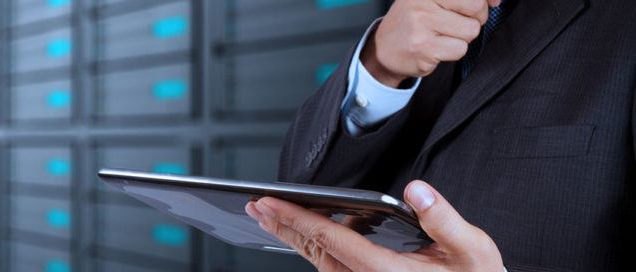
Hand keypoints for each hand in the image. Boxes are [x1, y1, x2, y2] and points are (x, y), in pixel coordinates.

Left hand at [244, 180, 503, 271]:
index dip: (297, 217)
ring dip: (293, 236)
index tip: (269, 201)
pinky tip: (307, 232)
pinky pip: (331, 266)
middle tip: (255, 205)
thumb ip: (444, 221)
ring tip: (270, 214)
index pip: (330, 239)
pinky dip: (314, 246)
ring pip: (318, 260)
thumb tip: (416, 190)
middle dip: (283, 226)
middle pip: (314, 252)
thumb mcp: (473, 251)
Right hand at [362, 0, 501, 86]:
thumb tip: (497, 1)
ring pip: (470, 31)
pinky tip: (436, 48)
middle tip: (458, 24)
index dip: (486, 0)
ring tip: (442, 37)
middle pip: (476, 8)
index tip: (493, 3)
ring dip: (462, 38)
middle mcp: (422, 2)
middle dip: (474, 19)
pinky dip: (452, 52)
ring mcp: (422, 24)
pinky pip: (459, 49)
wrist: (383, 49)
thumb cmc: (413, 22)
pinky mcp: (424, 48)